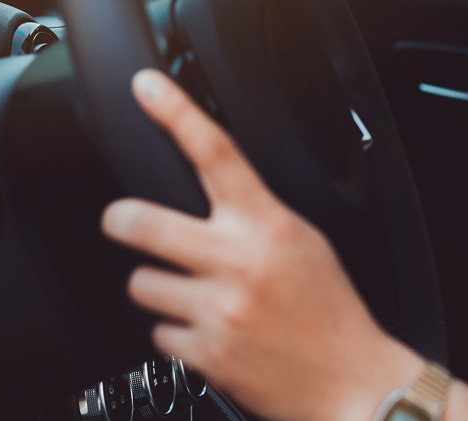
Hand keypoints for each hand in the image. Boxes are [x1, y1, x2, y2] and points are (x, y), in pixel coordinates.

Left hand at [101, 70, 419, 420]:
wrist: (348, 379)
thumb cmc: (330, 307)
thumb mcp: (303, 240)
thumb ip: (256, 216)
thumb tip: (211, 194)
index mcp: (268, 224)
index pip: (215, 153)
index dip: (176, 113)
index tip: (146, 87)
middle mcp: (237, 262)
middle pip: (146, 222)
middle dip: (121, 219)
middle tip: (119, 219)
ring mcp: (216, 311)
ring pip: (142, 284)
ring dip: (157, 287)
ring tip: (194, 294)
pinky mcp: (202, 355)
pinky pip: (158, 334)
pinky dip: (176, 331)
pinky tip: (209, 331)